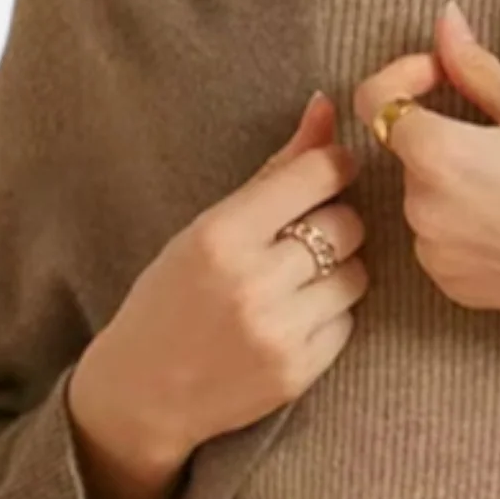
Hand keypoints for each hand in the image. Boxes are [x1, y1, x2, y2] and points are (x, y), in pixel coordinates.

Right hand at [70, 91, 370, 498]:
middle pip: (347, 225)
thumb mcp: (207, 226)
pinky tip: (292, 317)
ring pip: (357, 274)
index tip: (328, 173)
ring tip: (296, 280)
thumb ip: (276, 170)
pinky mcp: (299, 372)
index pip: (316, 175)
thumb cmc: (171, 296)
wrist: (143, 391)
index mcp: (222, 236)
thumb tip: (326, 107)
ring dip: (337, 270)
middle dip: (335, 223)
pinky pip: (348, 321)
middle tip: (303, 235)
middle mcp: (253, 283)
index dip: (332, 168)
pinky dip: (329, 314)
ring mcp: (279, 332)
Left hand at [351, 0, 499, 325]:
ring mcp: (433, 253)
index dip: (402, 77)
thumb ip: (474, 66)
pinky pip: (440, 241)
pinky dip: (463, 226)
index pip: (375, 101)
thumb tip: (445, 21)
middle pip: (407, 153)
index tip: (440, 75)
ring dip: (452, 182)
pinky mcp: (451, 285)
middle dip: (442, 134)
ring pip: (425, 198)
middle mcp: (421, 208)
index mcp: (435, 153)